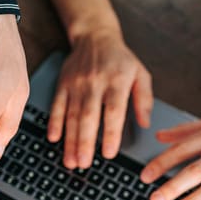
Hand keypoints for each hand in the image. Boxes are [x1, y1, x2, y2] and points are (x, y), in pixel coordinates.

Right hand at [47, 30, 152, 168]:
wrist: (94, 35)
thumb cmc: (120, 59)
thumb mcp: (140, 74)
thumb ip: (145, 100)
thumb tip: (146, 124)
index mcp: (117, 82)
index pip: (113, 111)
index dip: (110, 134)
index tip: (108, 153)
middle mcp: (95, 83)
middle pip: (88, 117)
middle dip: (84, 143)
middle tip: (83, 164)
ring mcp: (76, 84)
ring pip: (71, 115)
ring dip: (69, 140)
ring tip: (70, 160)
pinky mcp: (63, 84)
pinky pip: (57, 105)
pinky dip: (54, 122)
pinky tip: (53, 138)